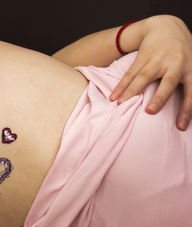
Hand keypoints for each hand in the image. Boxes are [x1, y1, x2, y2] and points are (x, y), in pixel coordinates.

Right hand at [110, 15, 191, 130]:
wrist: (166, 26)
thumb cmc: (182, 53)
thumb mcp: (191, 66)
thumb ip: (187, 84)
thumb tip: (185, 118)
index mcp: (190, 70)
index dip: (187, 110)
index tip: (180, 127)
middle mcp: (175, 64)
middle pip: (167, 83)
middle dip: (159, 98)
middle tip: (149, 111)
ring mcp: (158, 59)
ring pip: (143, 77)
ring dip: (130, 92)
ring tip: (120, 104)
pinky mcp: (143, 56)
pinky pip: (130, 73)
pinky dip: (121, 86)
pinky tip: (114, 96)